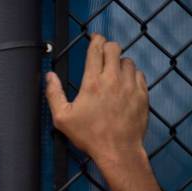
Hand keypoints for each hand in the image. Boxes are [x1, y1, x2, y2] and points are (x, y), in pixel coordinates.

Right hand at [45, 33, 149, 167]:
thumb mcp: (62, 118)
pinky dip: (131, 74)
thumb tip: (49, 76)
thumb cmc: (88, 135)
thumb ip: (54, 94)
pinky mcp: (142, 94)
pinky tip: (124, 83)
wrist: (118, 150)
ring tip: (113, 71)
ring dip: (119, 62)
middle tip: (102, 54)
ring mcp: (130, 85)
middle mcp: (113, 79)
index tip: (94, 39)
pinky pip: (139, 74)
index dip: (95, 40)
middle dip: (108, 47)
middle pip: (114, 48)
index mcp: (92, 82)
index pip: (96, 50)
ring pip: (128, 61)